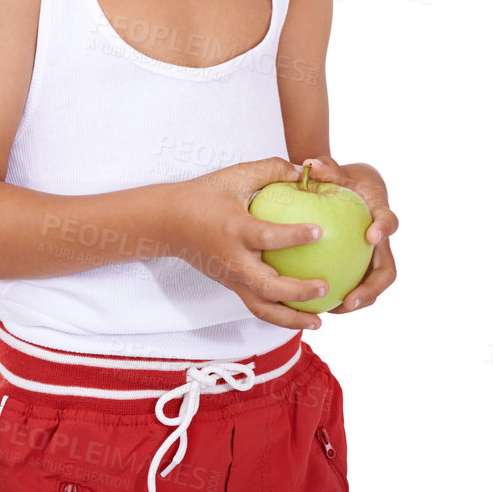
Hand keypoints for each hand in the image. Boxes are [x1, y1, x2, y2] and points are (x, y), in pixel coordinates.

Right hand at [166, 157, 331, 330]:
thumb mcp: (236, 175)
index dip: (294, 236)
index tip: (320, 232)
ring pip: (261, 308)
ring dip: (291, 319)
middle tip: (324, 287)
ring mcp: (231, 277)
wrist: (167, 222)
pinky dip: (280, 315)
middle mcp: (233, 260)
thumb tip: (307, 170)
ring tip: (318, 321)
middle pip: (266, 287)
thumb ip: (272, 170)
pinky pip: (257, 305)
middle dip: (297, 292)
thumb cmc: (204, 195)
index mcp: (235, 230)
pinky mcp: (231, 286)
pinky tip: (304, 315)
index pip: (267, 237)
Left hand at [295, 156, 398, 313]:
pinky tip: (314, 306)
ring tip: (333, 311)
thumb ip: (327, 169)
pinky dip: (339, 298)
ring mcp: (373, 258)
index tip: (372, 235)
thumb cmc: (346, 179)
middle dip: (373, 288)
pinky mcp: (360, 268)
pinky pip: (352, 286)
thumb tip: (309, 165)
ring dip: (357, 301)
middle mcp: (381, 241)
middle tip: (352, 299)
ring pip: (372, 285)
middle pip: (387, 270)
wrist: (354, 189)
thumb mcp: (338, 171)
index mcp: (380, 214)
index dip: (385, 229)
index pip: (389, 220)